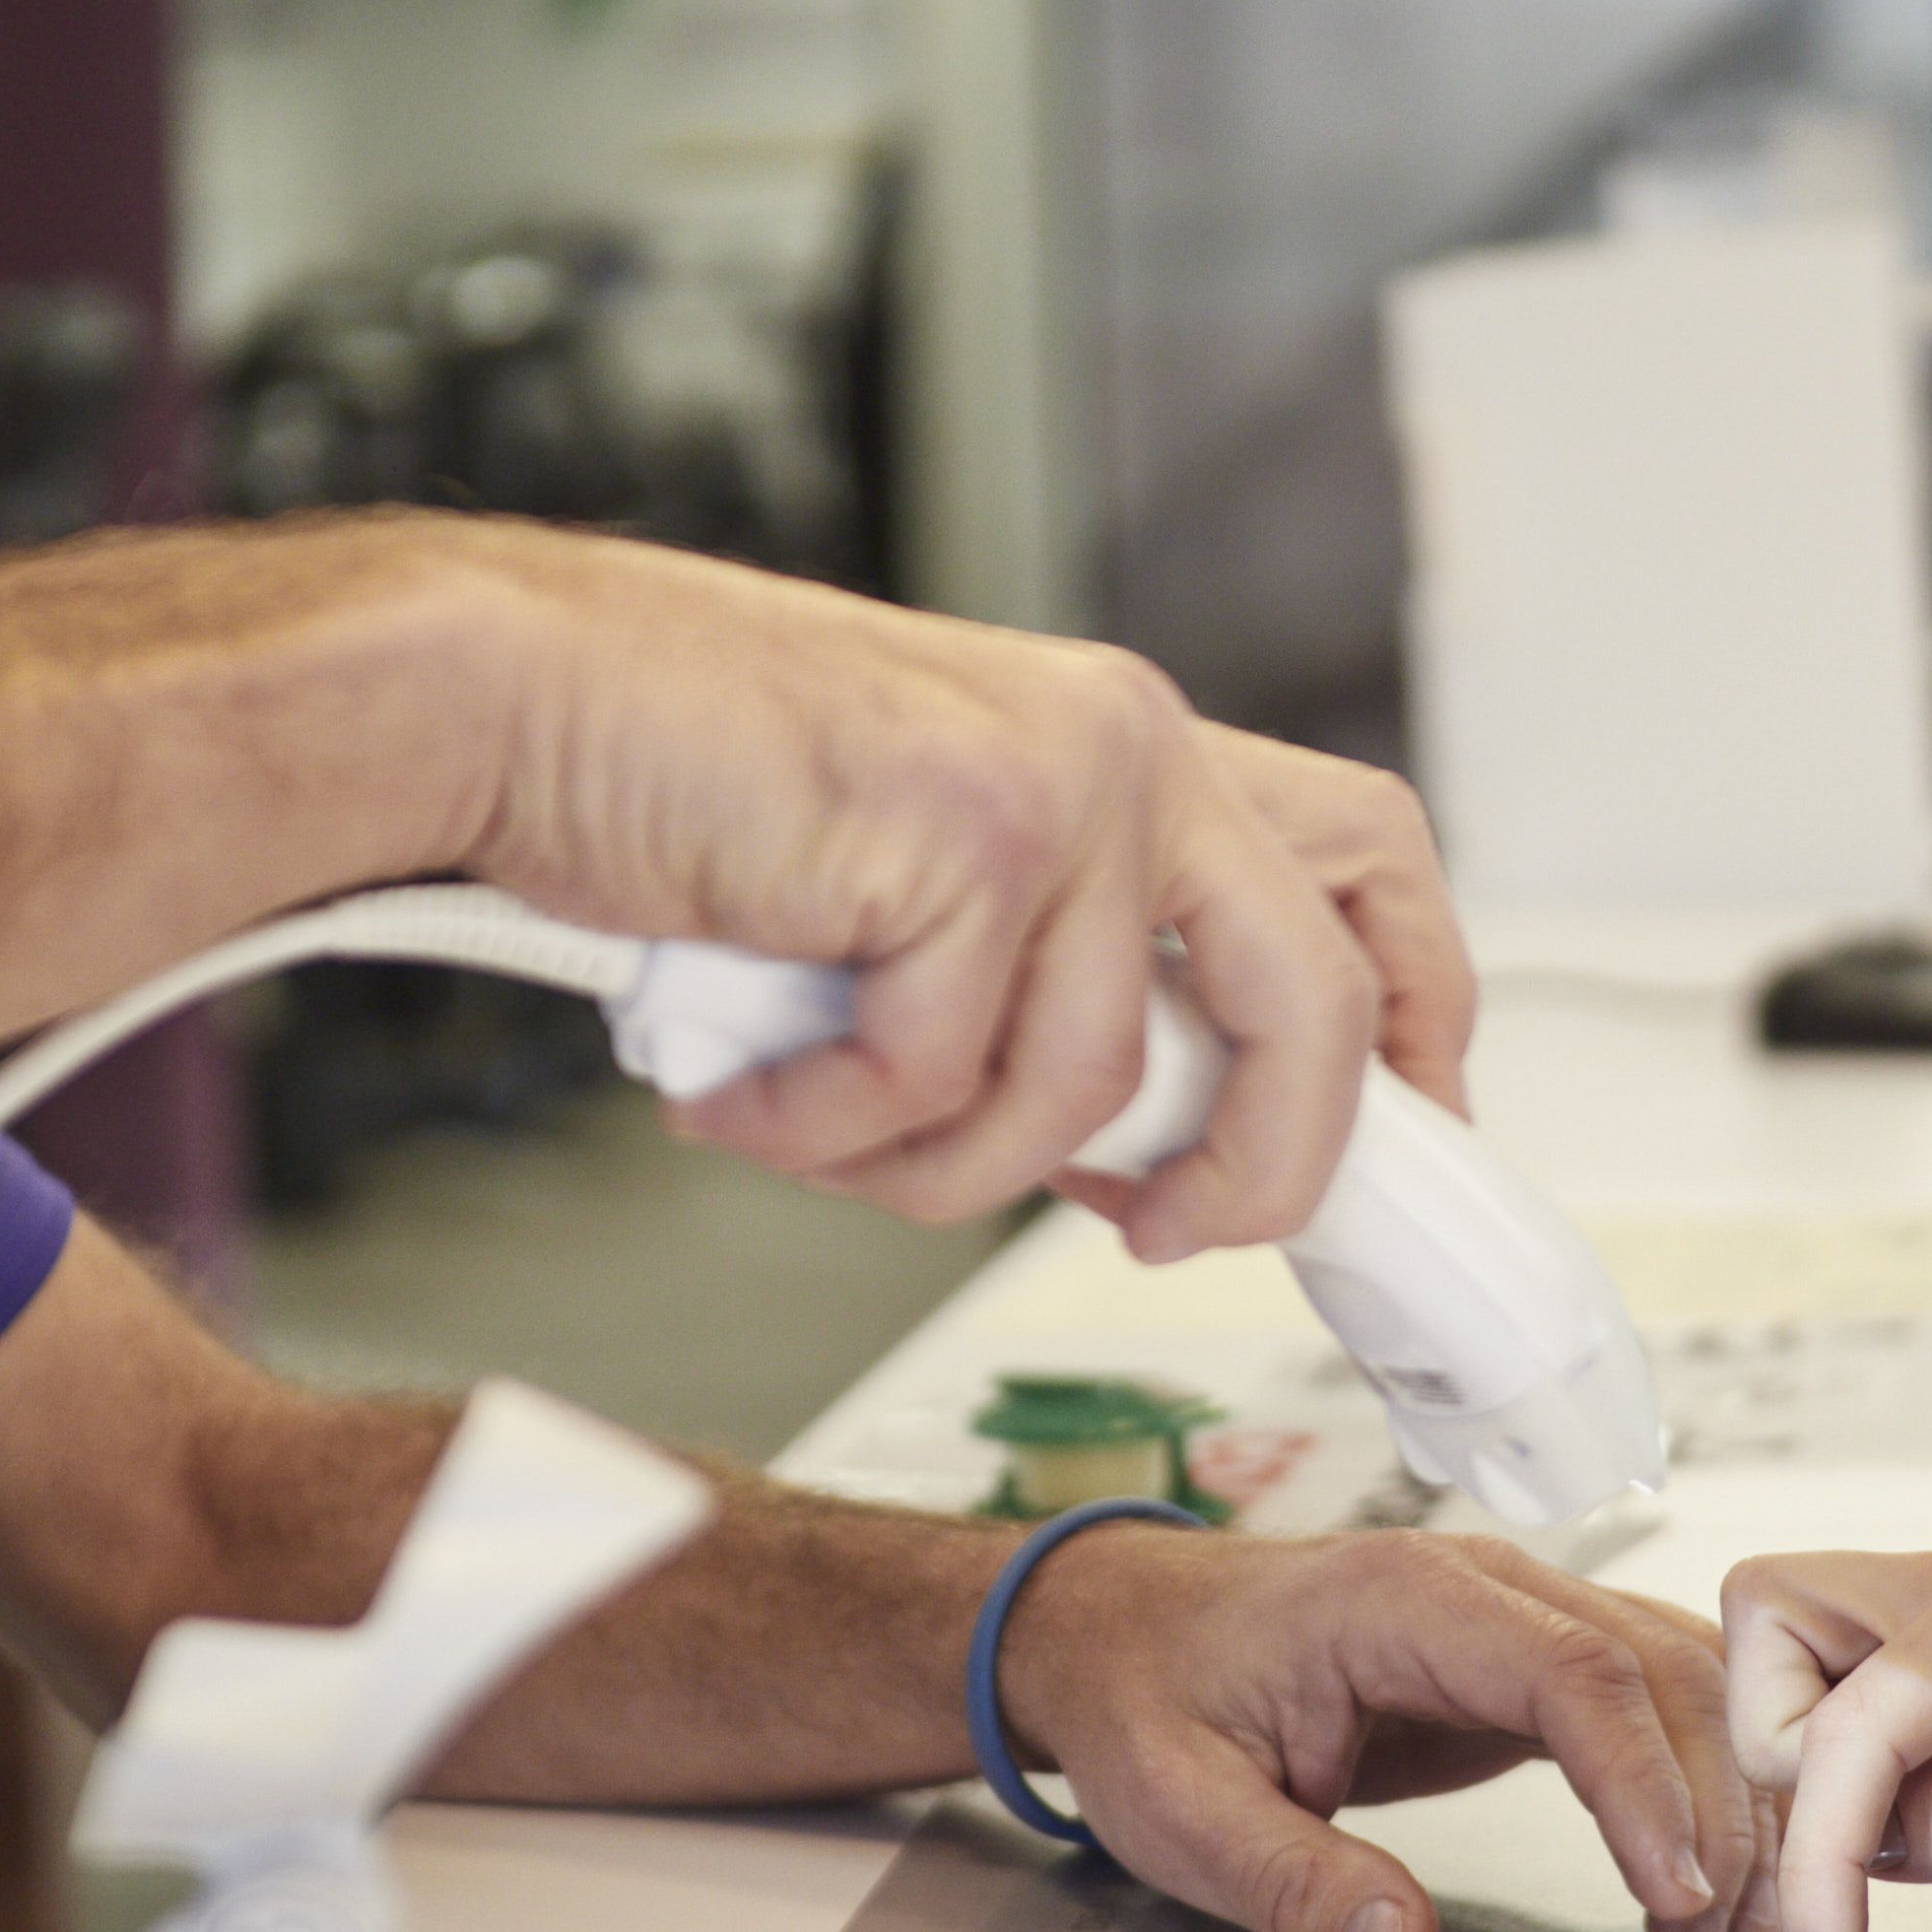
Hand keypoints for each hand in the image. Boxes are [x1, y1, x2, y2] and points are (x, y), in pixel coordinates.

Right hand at [442, 531, 1467, 1253]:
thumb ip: (1051, 959)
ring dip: (934, 1167)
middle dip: (1267, 1164)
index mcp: (1138, 747)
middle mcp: (1129, 746)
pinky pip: (940, 1083)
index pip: (1369, 864)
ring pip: (1084, 1091)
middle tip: (1159, 1232)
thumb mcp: (927, 866)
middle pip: (1320, 997)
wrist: (514, 699)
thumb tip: (1143, 1141)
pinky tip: (743, 1088)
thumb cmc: (686, 786)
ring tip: (809, 1124)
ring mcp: (1057, 786)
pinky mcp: (961, 841)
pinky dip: (829, 1130)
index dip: (1417, 1016)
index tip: (1402, 1135)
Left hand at [998, 1526, 1762, 1931]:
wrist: (1118, 1626)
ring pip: (1675, 1678)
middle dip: (1713, 1806)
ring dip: (1726, 1793)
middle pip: (1654, 1671)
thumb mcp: (1182, 1809)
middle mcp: (1480, 1583)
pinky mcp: (1526, 1658)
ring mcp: (1513, 1612)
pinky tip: (1713, 1863)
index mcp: (1402, 1597)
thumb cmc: (1148, 1693)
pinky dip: (1699, 1775)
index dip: (1643, 1785)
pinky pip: (1649, 1696)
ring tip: (1732, 1923)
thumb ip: (1289, 1881)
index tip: (1676, 1890)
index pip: (1571, 1673)